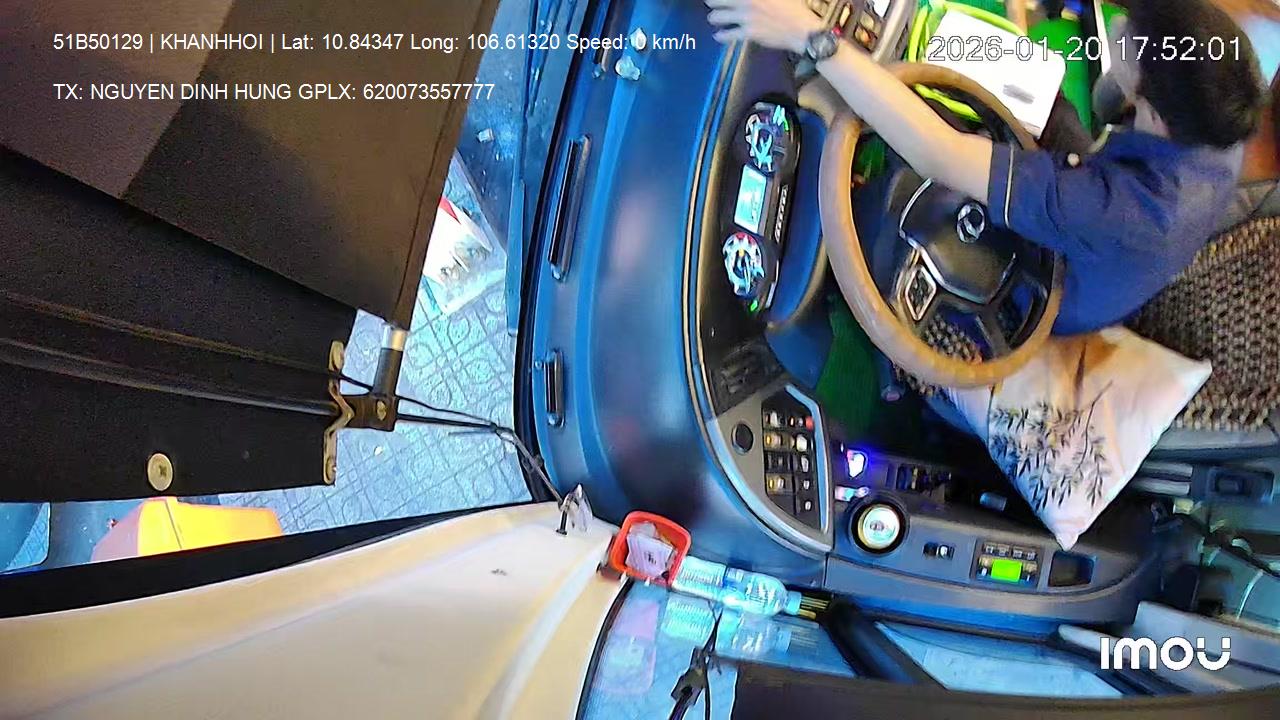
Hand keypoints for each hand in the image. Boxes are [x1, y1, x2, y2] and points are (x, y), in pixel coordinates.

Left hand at [705, 0, 825, 53]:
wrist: (802, 29)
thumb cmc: (794, 7)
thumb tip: (752, 1)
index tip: (716, 0)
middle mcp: (747, 0)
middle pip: (717, 0)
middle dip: (712, 1)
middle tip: (710, 2)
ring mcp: (746, 16)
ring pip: (717, 17)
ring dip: (714, 18)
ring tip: (714, 19)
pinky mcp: (747, 32)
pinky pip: (726, 35)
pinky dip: (720, 35)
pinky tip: (718, 35)